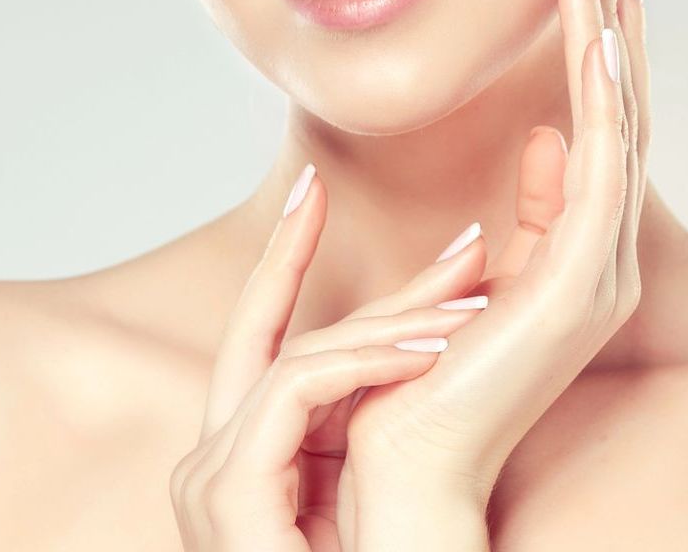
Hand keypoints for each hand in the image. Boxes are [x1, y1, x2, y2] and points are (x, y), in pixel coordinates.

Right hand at [167, 163, 492, 550]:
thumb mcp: (375, 477)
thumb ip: (375, 407)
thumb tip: (423, 328)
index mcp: (249, 453)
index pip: (261, 334)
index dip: (282, 257)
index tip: (309, 189)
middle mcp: (214, 457)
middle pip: (283, 334)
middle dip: (358, 276)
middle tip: (460, 241)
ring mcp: (210, 478)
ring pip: (300, 356)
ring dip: (392, 323)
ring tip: (477, 301)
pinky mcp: (225, 497)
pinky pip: (296, 392)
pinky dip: (366, 363)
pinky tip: (433, 351)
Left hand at [344, 0, 649, 505]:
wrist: (406, 466)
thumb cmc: (429, 368)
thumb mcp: (483, 271)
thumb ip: (528, 211)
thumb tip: (549, 137)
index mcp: (580, 253)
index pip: (599, 129)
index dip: (601, 52)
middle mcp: (605, 256)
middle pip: (620, 114)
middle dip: (615, 25)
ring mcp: (602, 269)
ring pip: (619, 125)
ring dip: (615, 39)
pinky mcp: (580, 281)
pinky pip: (605, 167)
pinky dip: (608, 98)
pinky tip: (603, 36)